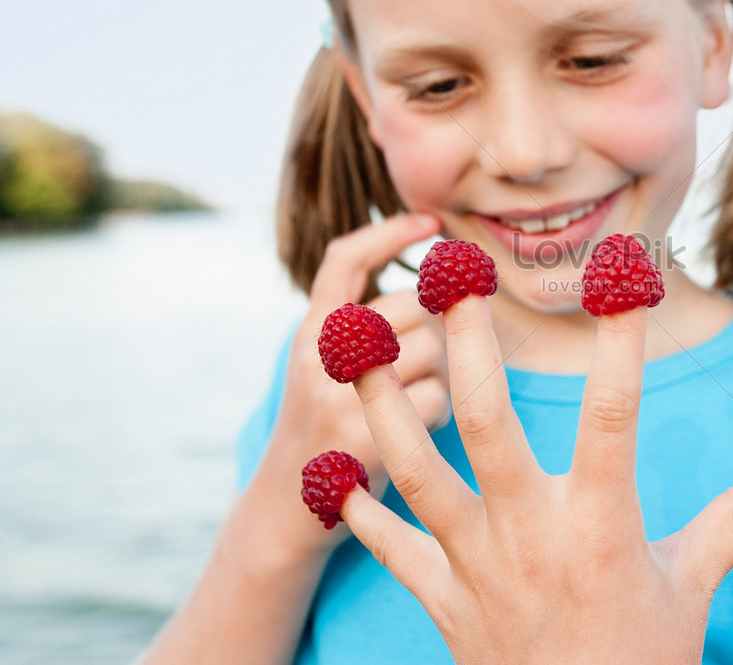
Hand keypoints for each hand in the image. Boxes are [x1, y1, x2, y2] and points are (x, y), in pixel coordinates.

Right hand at [269, 213, 446, 548]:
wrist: (286, 512)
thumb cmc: (327, 429)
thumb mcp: (324, 368)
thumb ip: (364, 327)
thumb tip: (439, 287)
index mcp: (310, 331)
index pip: (345, 260)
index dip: (390, 233)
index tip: (431, 223)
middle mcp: (317, 355)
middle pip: (413, 306)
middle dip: (439, 331)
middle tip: (427, 366)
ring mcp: (336, 395)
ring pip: (434, 351)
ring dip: (444, 376)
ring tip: (418, 403)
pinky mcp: (362, 437)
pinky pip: (438, 401)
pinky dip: (442, 415)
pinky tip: (420, 433)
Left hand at [340, 295, 732, 663]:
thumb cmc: (642, 660)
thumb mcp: (694, 588)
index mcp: (601, 525)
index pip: (614, 415)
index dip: (621, 343)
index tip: (622, 278)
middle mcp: (531, 535)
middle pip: (489, 423)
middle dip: (468, 344)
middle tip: (453, 275)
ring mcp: (476, 569)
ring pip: (415, 472)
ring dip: (382, 405)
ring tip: (355, 343)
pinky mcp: (442, 603)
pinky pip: (390, 549)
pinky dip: (360, 508)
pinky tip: (333, 468)